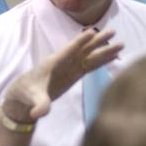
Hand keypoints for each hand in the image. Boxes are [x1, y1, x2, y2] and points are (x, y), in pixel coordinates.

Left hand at [0, 28, 121, 124]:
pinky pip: (91, 65)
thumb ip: (39, 105)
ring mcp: (71, 67)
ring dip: (104, 49)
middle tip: (113, 31)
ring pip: (90, 55)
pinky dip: (102, 60)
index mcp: (53, 63)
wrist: (25, 97)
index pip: (68, 50)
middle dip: (98, 41)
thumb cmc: (26, 94)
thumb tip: (38, 114)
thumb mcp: (32, 100)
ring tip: (121, 43)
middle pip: (84, 49)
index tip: (91, 32)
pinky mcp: (74, 74)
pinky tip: (113, 57)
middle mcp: (64, 62)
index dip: (79, 42)